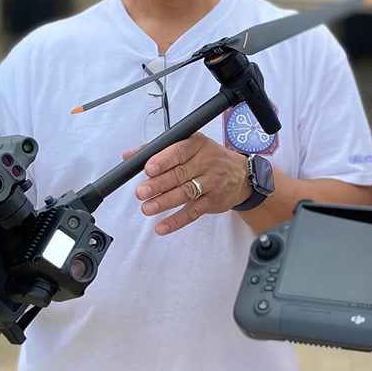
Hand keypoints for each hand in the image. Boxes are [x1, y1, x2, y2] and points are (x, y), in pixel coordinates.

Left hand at [128, 133, 251, 235]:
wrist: (242, 175)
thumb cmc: (210, 158)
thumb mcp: (190, 147)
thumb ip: (159, 150)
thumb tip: (130, 156)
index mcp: (197, 144)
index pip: (179, 151)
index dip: (163, 161)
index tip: (148, 169)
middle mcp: (206, 162)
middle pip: (180, 174)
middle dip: (158, 184)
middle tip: (141, 192)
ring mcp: (211, 183)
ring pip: (186, 193)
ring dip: (165, 202)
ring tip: (147, 208)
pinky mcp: (212, 201)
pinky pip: (193, 212)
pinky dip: (177, 220)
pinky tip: (162, 226)